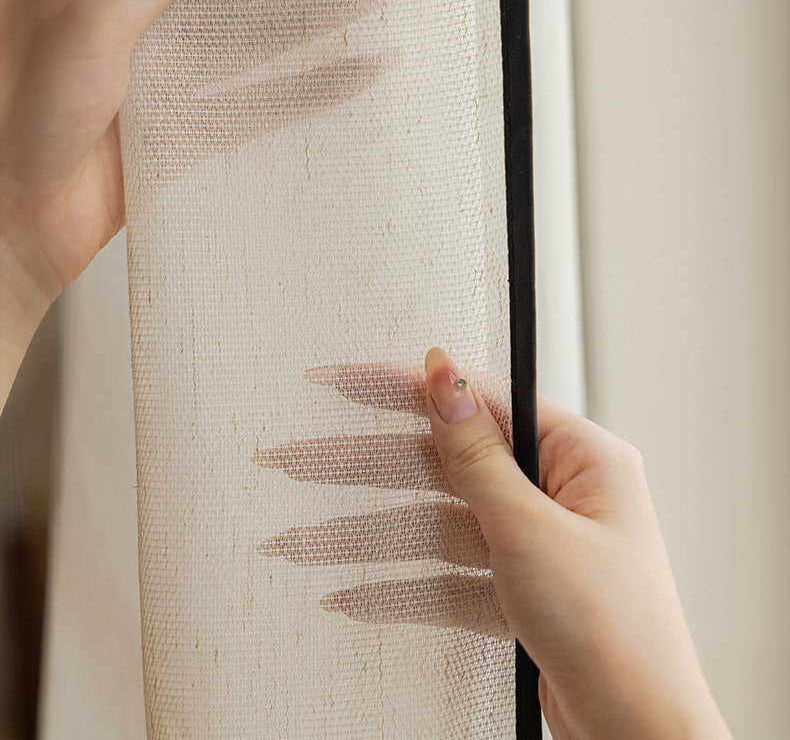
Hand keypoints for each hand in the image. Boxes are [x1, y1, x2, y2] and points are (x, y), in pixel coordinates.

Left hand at [0, 0, 414, 405]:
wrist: (22, 217)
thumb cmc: (27, 117)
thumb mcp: (90, 25)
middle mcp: (147, 18)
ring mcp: (175, 71)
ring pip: (264, 29)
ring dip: (326, 6)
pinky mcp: (193, 123)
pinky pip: (263, 97)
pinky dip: (310, 83)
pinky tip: (355, 66)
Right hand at [257, 352, 732, 739]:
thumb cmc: (617, 633)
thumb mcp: (530, 528)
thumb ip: (476, 452)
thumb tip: (445, 374)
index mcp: (582, 457)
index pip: (481, 402)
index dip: (407, 390)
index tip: (346, 383)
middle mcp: (561, 494)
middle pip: (448, 466)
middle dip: (371, 470)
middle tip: (302, 461)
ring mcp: (540, 546)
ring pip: (440, 526)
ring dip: (372, 536)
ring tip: (301, 540)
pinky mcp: (523, 594)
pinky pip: (451, 579)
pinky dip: (404, 587)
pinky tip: (349, 592)